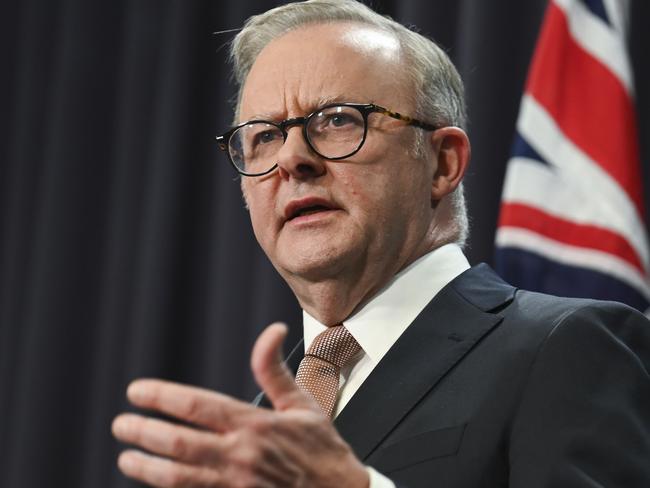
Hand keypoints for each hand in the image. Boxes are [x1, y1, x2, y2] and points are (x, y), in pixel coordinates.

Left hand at [112, 322, 369, 487]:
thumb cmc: (322, 450)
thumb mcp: (302, 403)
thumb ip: (274, 369)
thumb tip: (272, 331)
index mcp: (256, 424)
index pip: (198, 406)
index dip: (162, 397)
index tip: (137, 391)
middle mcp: (241, 455)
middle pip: (179, 443)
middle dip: (144, 433)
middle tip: (121, 424)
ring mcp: (237, 485)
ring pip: (178, 478)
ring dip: (147, 468)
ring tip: (126, 458)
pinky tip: (156, 482)